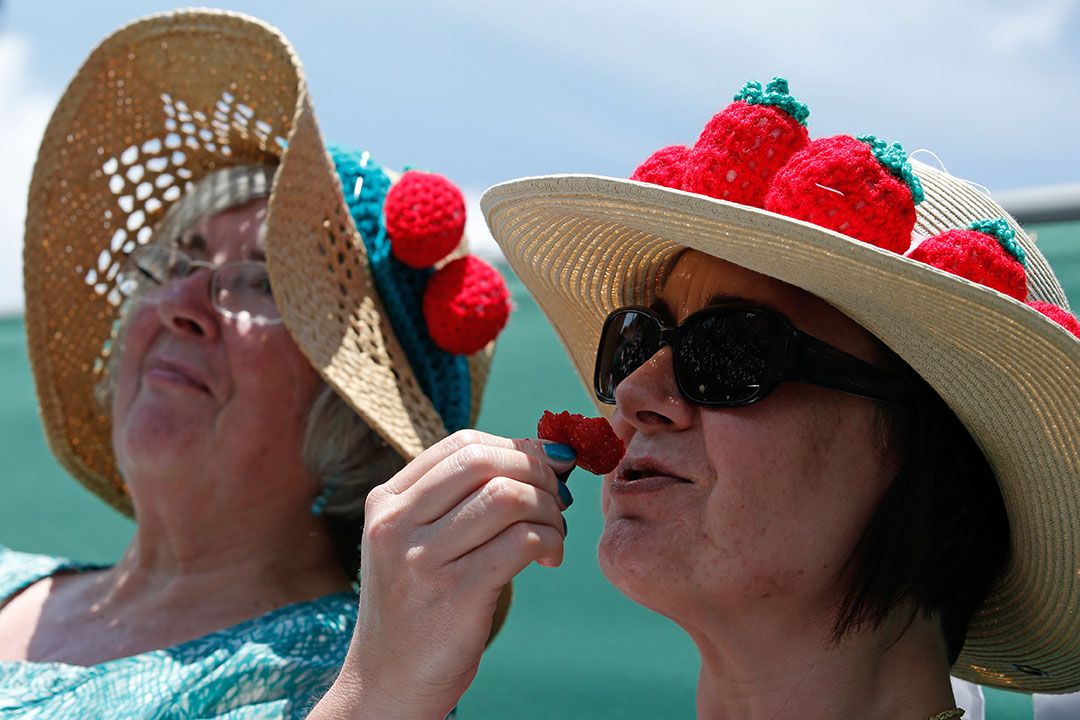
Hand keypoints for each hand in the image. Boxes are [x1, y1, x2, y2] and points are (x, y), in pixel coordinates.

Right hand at [312, 430, 573, 719]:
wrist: (387, 682)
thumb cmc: (419, 606)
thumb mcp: (419, 541)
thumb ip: (464, 498)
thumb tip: (550, 454)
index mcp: (386, 502)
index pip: (461, 444)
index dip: (515, 447)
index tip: (545, 467)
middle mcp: (396, 524)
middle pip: (484, 462)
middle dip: (536, 472)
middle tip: (558, 498)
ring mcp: (421, 559)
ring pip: (507, 497)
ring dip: (548, 509)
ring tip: (554, 533)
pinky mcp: (454, 594)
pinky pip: (521, 541)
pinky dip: (549, 540)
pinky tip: (549, 558)